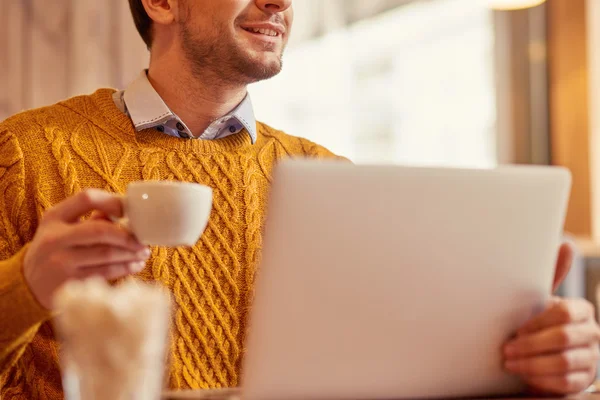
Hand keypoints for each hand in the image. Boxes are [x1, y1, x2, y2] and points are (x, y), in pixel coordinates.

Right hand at [23, 189, 149, 309]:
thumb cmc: (56, 250)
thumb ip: (89, 220)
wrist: (28, 284)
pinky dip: (125, 268)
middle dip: (128, 236)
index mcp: (54, 217)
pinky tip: (134, 265)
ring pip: (106, 254)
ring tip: (143, 252)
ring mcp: (60, 262)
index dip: (113, 201)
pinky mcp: (69, 282)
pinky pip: (105, 273)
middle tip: (143, 240)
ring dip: (131, 253)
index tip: (129, 210)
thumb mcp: (62, 228)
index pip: (86, 198)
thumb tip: (127, 218)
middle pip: (101, 230)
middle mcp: (55, 238)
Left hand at [504, 297, 599, 393]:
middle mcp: (591, 333)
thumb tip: (507, 302)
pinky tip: (524, 375)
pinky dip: (541, 380)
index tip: (518, 331)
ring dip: (532, 364)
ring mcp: (591, 357)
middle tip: (507, 350)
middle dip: (530, 345)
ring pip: (563, 362)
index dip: (538, 322)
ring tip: (510, 364)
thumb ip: (533, 305)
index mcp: (581, 310)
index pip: (564, 312)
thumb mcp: (541, 311)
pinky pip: (564, 382)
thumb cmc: (545, 325)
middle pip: (563, 337)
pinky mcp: (585, 379)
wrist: (559, 349)